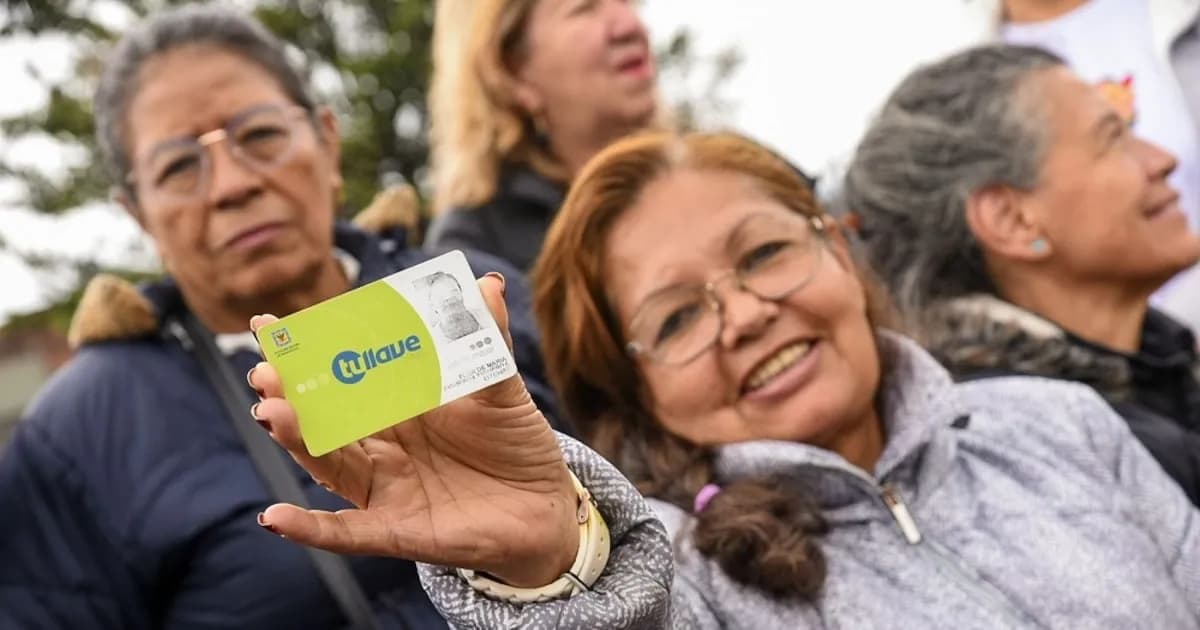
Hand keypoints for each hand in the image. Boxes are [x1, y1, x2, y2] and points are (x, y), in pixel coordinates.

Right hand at [249, 273, 578, 586]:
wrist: (547, 507)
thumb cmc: (517, 445)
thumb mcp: (501, 388)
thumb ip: (488, 339)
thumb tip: (486, 285)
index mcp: (398, 406)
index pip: (341, 375)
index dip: (304, 354)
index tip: (269, 327)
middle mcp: (382, 446)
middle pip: (324, 418)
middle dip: (290, 394)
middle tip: (265, 370)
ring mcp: (386, 489)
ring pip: (329, 464)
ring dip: (297, 442)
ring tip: (271, 413)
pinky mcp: (399, 532)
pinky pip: (347, 533)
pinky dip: (311, 529)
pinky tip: (275, 518)